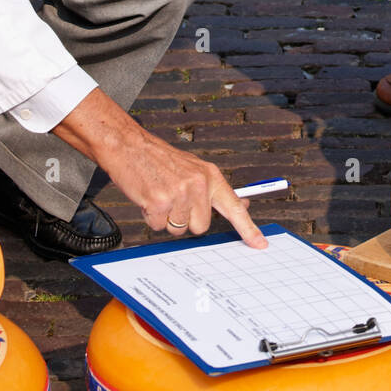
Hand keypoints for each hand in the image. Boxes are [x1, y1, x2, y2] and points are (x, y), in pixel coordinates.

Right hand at [54, 88, 266, 247]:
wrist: (129, 146)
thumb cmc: (159, 160)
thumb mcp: (193, 169)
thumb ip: (213, 190)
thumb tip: (241, 206)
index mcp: (210, 176)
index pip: (234, 206)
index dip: (248, 228)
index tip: (260, 245)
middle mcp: (199, 184)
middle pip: (201, 227)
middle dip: (186, 221)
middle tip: (173, 201)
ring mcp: (179, 193)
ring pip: (179, 229)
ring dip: (167, 219)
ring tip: (159, 195)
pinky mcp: (159, 201)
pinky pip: (158, 226)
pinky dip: (151, 217)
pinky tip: (148, 197)